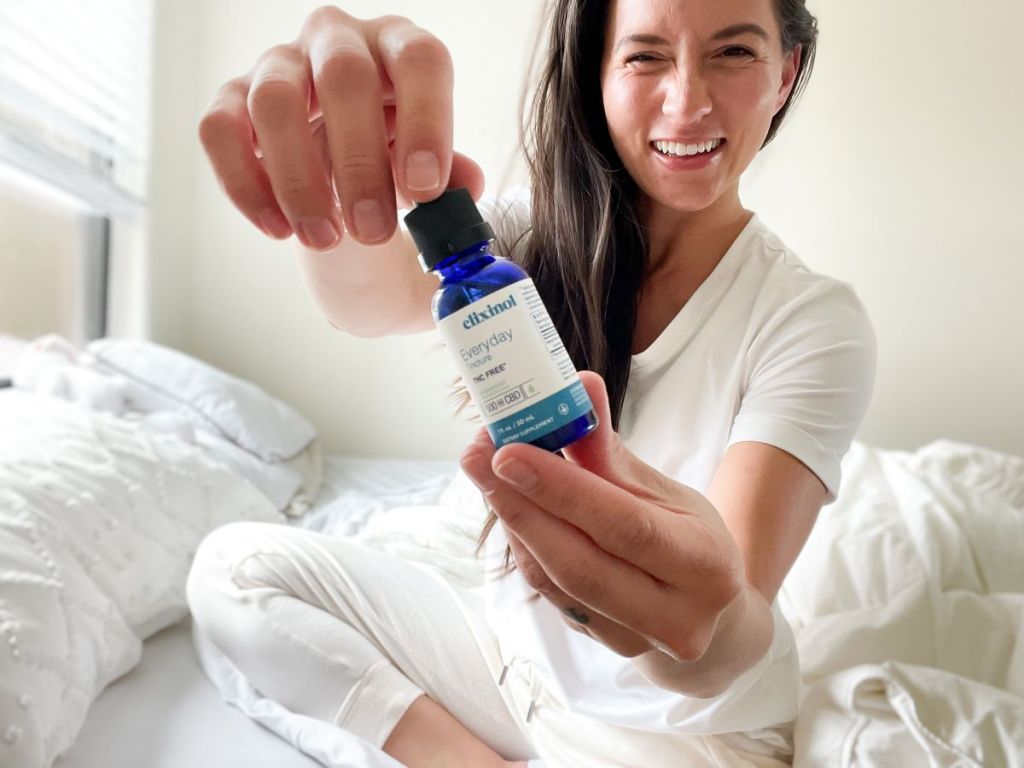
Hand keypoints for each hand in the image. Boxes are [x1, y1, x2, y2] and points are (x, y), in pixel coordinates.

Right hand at [198, 7, 484, 249]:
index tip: (425, 189)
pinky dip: (247, 185)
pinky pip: (220, 130)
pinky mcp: (233, 100)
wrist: (348, 182)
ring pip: (274, 101)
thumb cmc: (398, 168)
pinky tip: (279, 229)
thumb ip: (451, 181)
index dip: (425, 121)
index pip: (420, 61)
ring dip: (300, 180)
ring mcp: (280, 65)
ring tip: (327, 239)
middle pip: (344, 76)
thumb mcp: (432, 177)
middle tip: (374, 230)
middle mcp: (339, 42)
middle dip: (360, 161)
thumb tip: (464, 184)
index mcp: (402, 50)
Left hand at [459, 372, 745, 663]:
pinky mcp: (602, 647)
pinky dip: (524, 546)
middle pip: (579, 563)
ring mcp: (635, 641)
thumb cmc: (689, 537)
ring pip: (556, 581)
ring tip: (484, 472)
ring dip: (514, 522)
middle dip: (520, 506)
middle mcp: (674, 617)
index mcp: (705, 566)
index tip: (509, 452)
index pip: (624, 526)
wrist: (710, 613)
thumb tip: (578, 388)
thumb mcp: (664, 491)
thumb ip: (611, 451)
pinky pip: (549, 594)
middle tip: (478, 456)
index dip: (562, 490)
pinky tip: (508, 507)